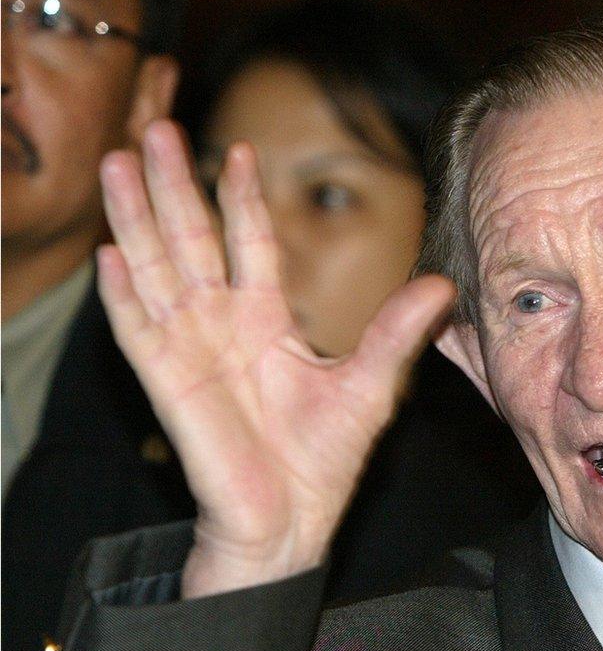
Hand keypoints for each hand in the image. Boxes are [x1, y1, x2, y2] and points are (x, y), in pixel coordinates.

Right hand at [97, 120, 454, 597]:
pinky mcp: (170, 386)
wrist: (292, 521)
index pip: (250, 242)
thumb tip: (443, 283)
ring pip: (158, 270)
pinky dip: (123, 295)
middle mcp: (223, 326)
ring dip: (137, 218)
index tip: (237, 150)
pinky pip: (139, 332)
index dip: (242, 197)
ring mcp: (191, 352)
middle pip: (193, 240)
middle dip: (174, 185)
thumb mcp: (371, 384)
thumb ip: (396, 331)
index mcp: (268, 321)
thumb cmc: (324, 459)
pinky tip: (111, 254)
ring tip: (120, 163)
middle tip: (157, 129)